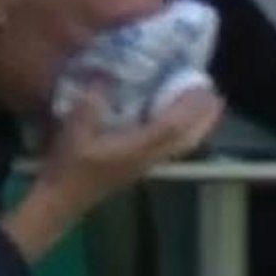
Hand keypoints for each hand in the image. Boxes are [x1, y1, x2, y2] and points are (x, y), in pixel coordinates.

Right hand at [2, 87, 224, 262]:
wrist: (61, 201)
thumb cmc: (67, 168)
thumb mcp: (74, 132)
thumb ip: (90, 104)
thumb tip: (104, 74)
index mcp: (136, 149)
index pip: (174, 127)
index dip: (190, 106)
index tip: (201, 83)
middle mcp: (148, 158)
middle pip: (188, 139)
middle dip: (205, 117)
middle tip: (214, 94)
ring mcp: (146, 165)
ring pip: (183, 146)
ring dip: (197, 126)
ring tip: (203, 106)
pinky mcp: (140, 166)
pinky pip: (172, 148)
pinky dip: (183, 133)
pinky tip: (176, 121)